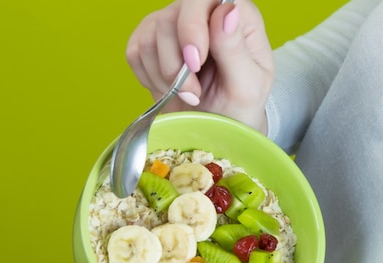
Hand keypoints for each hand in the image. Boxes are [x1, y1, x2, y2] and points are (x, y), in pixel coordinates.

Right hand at [126, 0, 273, 132]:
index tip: (195, 62)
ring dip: (166, 76)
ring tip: (190, 94)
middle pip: (170, 17)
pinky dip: (150, 78)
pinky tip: (172, 90)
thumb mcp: (247, 86)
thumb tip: (226, 10)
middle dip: (176, 62)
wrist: (218, 131)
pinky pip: (135, 51)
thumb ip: (235, 48)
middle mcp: (204, 13)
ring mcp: (175, 25)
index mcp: (238, 17)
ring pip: (150, 36)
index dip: (193, 25)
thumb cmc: (239, 108)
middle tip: (193, 92)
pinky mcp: (152, 42)